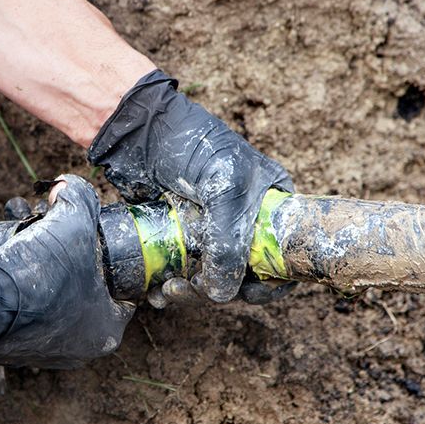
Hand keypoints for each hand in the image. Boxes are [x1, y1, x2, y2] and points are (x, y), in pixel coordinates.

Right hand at [0, 174, 134, 367]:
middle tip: (59, 243)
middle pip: (87, 294)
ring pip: (57, 303)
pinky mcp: (15, 349)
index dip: (110, 262)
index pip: (122, 292)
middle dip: (74, 265)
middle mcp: (81, 348)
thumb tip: (68, 186)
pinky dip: (24, 294)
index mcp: (107, 329)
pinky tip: (15, 272)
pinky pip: (29, 314)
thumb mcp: (71, 222)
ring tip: (34, 251)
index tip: (95, 244)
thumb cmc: (34, 276)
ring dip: (48, 278)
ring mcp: (46, 353)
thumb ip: (80, 198)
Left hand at [88, 70, 293, 302]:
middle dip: (220, 289)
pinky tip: (156, 291)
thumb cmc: (192, 145)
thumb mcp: (224, 189)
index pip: (285, 255)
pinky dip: (172, 288)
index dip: (271, 282)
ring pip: (211, 279)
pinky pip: (183, 274)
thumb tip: (222, 293)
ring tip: (167, 291)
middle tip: (193, 289)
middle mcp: (245, 222)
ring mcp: (211, 231)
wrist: (139, 130)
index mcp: (271, 205)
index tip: (248, 293)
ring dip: (191, 293)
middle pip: (245, 275)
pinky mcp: (179, 238)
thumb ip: (228, 241)